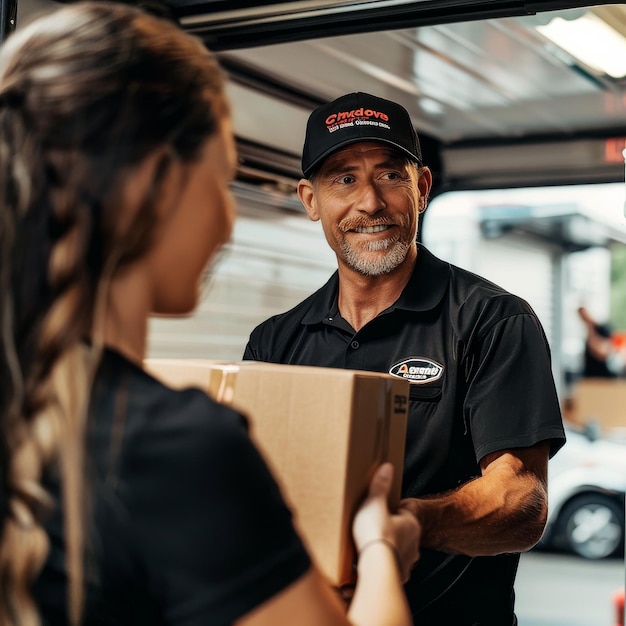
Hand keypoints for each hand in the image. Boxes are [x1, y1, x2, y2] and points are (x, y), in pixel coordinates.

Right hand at [352, 463, 420, 581]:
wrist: (376, 567)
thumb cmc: (376, 535)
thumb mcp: (374, 503)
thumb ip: (380, 486)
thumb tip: (387, 468)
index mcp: (411, 524)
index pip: (404, 512)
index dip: (391, 510)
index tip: (380, 509)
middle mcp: (414, 543)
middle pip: (403, 531)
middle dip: (391, 529)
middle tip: (374, 527)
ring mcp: (408, 561)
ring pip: (400, 550)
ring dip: (390, 548)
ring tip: (373, 546)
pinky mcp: (399, 576)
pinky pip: (393, 567)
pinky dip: (385, 564)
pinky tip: (374, 562)